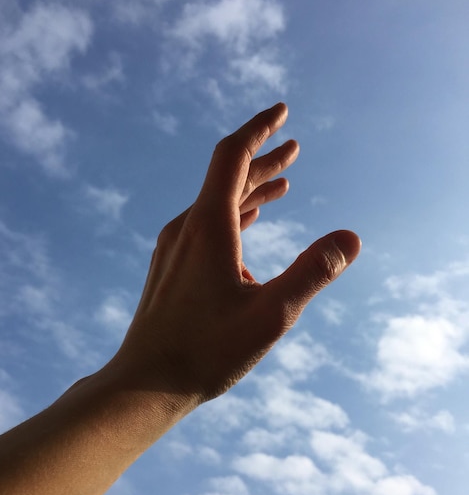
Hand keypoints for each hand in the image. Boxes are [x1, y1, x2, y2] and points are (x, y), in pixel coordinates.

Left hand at [112, 103, 360, 403]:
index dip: (259, 129)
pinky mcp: (171, 268)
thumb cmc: (206, 352)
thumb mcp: (271, 315)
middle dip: (264, 160)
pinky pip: (207, 228)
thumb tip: (350, 239)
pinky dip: (234, 217)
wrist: (144, 382)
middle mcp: (186, 228)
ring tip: (282, 184)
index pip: (233, 156)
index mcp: (208, 226)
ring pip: (217, 205)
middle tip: (295, 148)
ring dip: (251, 191)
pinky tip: (247, 227)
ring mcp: (175, 248)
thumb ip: (312, 274)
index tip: (281, 111)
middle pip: (228, 178)